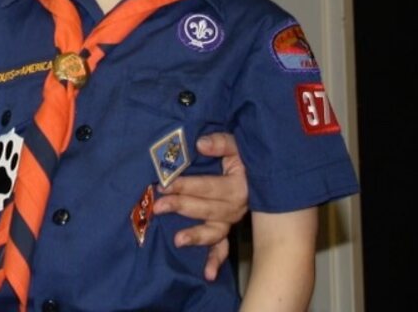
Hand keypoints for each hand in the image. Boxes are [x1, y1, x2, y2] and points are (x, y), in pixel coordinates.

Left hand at [153, 132, 247, 280]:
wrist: (258, 174)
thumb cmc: (241, 157)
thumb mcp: (236, 145)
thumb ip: (220, 143)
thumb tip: (201, 144)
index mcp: (237, 186)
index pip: (208, 186)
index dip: (186, 186)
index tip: (164, 184)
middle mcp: (236, 207)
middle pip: (206, 208)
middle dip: (181, 206)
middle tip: (159, 206)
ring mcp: (231, 221)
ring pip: (214, 231)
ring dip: (196, 236)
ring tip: (177, 240)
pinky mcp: (227, 229)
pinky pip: (223, 248)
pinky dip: (215, 261)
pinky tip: (207, 274)